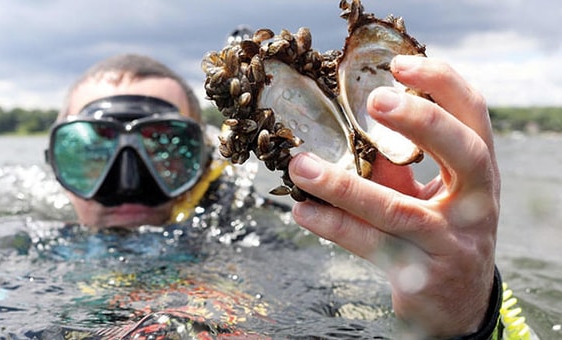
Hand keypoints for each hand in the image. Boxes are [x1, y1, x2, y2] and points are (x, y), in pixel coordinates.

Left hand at [288, 55, 499, 336]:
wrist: (457, 306)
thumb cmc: (440, 235)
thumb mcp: (431, 196)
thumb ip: (399, 169)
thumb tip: (353, 137)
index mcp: (479, 173)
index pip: (474, 115)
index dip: (443, 84)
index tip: (400, 65)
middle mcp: (476, 205)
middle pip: (462, 153)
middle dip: (421, 121)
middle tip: (376, 100)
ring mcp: (450, 243)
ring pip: (396, 209)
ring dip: (343, 185)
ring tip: (301, 167)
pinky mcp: (420, 275)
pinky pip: (368, 244)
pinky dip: (332, 225)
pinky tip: (302, 211)